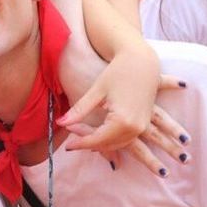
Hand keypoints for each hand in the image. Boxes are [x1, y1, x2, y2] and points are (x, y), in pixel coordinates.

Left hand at [58, 44, 188, 176]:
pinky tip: (102, 137)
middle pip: (109, 144)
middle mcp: (136, 126)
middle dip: (90, 144)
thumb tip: (61, 124)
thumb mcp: (96, 92)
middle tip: (73, 142)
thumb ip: (79, 110)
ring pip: (121, 143)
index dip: (81, 143)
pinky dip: (115, 139)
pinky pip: (129, 137)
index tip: (68, 146)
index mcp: (122, 121)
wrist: (141, 60)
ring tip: (85, 141)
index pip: (97, 140)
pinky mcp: (146, 119)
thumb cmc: (117, 72)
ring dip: (103, 144)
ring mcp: (143, 124)